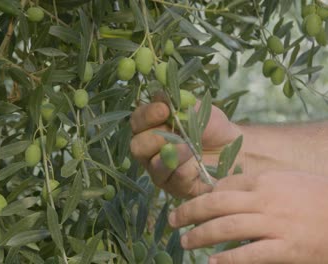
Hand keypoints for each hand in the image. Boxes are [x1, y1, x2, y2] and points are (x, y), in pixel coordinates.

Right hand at [130, 101, 240, 197]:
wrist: (236, 148)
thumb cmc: (211, 127)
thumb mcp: (197, 109)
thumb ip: (178, 103)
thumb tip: (161, 95)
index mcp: (150, 129)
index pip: (137, 121)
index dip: (146, 115)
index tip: (164, 109)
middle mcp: (150, 152)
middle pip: (137, 147)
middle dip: (154, 138)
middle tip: (171, 131)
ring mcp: (161, 172)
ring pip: (154, 166)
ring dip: (171, 153)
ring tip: (188, 146)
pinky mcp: (176, 188)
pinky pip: (175, 179)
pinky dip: (186, 168)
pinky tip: (197, 162)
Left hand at [169, 171, 327, 263]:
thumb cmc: (320, 198)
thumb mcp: (287, 181)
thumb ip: (258, 185)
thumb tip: (225, 190)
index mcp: (266, 181)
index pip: (224, 186)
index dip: (203, 197)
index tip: (192, 205)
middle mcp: (266, 200)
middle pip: (216, 204)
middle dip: (189, 212)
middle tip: (172, 219)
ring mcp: (276, 224)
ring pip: (227, 228)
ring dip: (200, 235)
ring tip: (184, 242)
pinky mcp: (288, 249)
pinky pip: (250, 254)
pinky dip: (228, 259)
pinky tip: (212, 263)